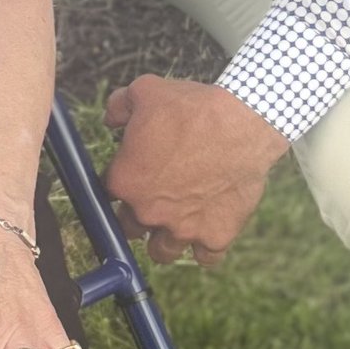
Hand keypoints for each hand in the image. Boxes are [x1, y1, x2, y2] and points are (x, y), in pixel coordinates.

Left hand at [104, 76, 284, 265]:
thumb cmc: (192, 108)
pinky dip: (205, 248)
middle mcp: (148, 212)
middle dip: (137, 215)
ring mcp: (182, 228)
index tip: (132, 176)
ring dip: (164, 239)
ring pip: (162, 252)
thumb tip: (110, 117)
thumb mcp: (145, 90)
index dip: (120, 184)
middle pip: (130, 228)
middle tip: (154, 198)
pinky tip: (206, 231)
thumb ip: (119, 106)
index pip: (107, 194)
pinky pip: (205, 258)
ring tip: (175, 222)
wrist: (242, 123)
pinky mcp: (216, 235)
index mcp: (125, 181)